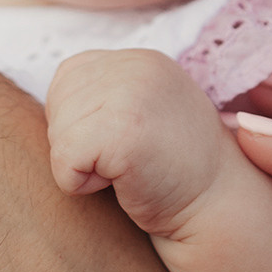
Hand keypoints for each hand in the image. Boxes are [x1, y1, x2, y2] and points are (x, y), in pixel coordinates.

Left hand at [47, 48, 226, 227]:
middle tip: (126, 162)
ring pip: (58, 132)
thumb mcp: (144, 112)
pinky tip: (119, 184)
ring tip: (126, 171)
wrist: (218, 212)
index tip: (122, 144)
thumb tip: (53, 103)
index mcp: (141, 59)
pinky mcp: (124, 128)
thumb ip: (105, 94)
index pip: (68, 77)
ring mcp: (133, 92)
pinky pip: (63, 159)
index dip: (80, 122)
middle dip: (77, 142)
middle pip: (57, 103)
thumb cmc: (173, 175)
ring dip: (80, 165)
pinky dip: (78, 183)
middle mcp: (137, 65)